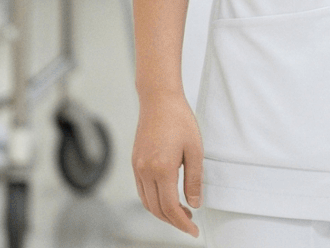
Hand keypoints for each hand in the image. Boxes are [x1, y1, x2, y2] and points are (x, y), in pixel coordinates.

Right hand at [131, 89, 203, 234]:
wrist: (159, 100)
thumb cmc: (179, 119)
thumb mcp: (195, 150)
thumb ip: (194, 180)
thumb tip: (194, 203)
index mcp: (162, 168)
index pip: (170, 207)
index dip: (182, 223)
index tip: (193, 230)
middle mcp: (145, 170)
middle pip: (156, 209)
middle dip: (173, 221)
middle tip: (190, 223)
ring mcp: (137, 167)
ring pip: (147, 202)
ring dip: (162, 213)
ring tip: (181, 212)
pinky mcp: (135, 163)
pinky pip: (141, 190)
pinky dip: (153, 201)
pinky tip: (167, 198)